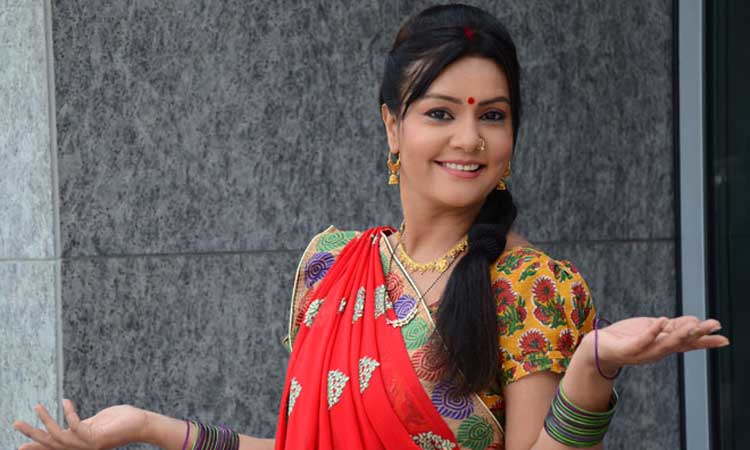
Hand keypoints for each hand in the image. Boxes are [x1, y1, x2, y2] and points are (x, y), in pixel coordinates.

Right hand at [13, 399, 147, 449]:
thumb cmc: (120, 421)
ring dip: (46, 420)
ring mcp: (88, 446)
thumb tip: (64, 424)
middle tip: (16, 422)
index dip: (36, 445)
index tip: (19, 445)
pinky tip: (65, 401)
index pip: (53, 447)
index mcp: (79, 445)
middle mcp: (81, 449)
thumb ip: (79, 425)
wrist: (141, 423)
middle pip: (50, 444)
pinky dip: (69, 414)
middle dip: (32, 434)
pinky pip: (76, 427)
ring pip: (59, 437)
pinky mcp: (96, 438)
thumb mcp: (94, 423)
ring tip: (37, 406)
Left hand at [593, 315, 729, 372]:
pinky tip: (662, 321)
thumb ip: (673, 327)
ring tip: (694, 324)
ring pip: (665, 344)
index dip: (706, 341)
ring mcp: (643, 351)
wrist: (599, 348)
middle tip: (714, 327)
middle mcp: (657, 351)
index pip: (689, 343)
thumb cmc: (627, 337)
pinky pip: (642, 340)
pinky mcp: (628, 348)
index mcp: (664, 346)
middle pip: (681, 343)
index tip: (724, 338)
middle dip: (698, 335)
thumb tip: (695, 321)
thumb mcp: (653, 329)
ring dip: (680, 334)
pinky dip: (653, 331)